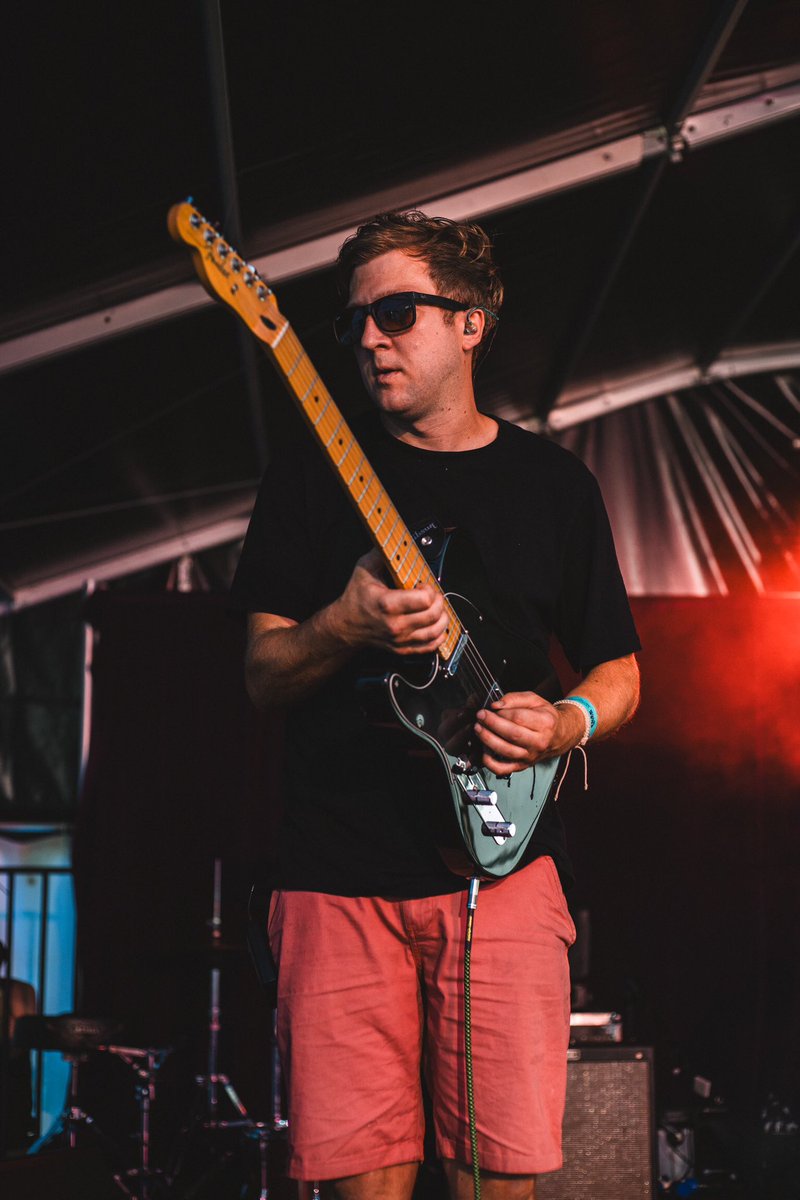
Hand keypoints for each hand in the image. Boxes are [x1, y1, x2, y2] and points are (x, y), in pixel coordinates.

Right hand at [330, 549, 448, 655]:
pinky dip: (439, 635)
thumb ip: (380, 553)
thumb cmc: (356, 597)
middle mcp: (395, 624)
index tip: (422, 584)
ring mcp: (400, 639)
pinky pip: (430, 646)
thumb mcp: (364, 569)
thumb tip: (394, 540)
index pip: (425, 599)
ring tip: (436, 608)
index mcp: (387, 604)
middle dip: (439, 601)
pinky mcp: (403, 648)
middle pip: (433, 615)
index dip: (429, 589)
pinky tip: (436, 624)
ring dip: (443, 618)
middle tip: (432, 595)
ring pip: (436, 632)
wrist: (347, 625)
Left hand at [473, 690, 560, 774]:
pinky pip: (503, 769)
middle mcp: (539, 742)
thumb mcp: (534, 700)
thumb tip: (496, 705)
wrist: (558, 736)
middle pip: (512, 734)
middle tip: (480, 717)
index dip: (501, 713)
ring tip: (479, 729)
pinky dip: (490, 762)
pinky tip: (484, 750)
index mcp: (545, 723)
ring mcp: (530, 756)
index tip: (489, 709)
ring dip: (488, 740)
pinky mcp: (522, 765)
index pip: (519, 718)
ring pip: (506, 751)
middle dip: (492, 724)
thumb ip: (514, 698)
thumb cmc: (545, 716)